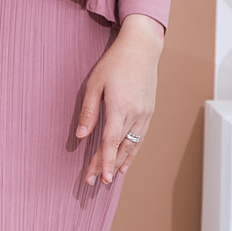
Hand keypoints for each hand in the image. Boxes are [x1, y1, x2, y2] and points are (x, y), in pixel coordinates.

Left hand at [75, 15, 162, 187]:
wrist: (142, 48)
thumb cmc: (115, 62)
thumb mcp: (95, 83)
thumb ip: (89, 111)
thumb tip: (81, 136)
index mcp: (120, 107)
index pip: (110, 142)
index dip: (103, 162)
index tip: (97, 178)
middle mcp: (135, 114)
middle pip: (120, 148)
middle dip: (107, 166)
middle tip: (95, 182)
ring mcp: (145, 113)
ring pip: (133, 145)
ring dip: (121, 162)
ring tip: (110, 177)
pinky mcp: (150, 111)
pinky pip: (141, 137)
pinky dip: (133, 151)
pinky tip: (126, 160)